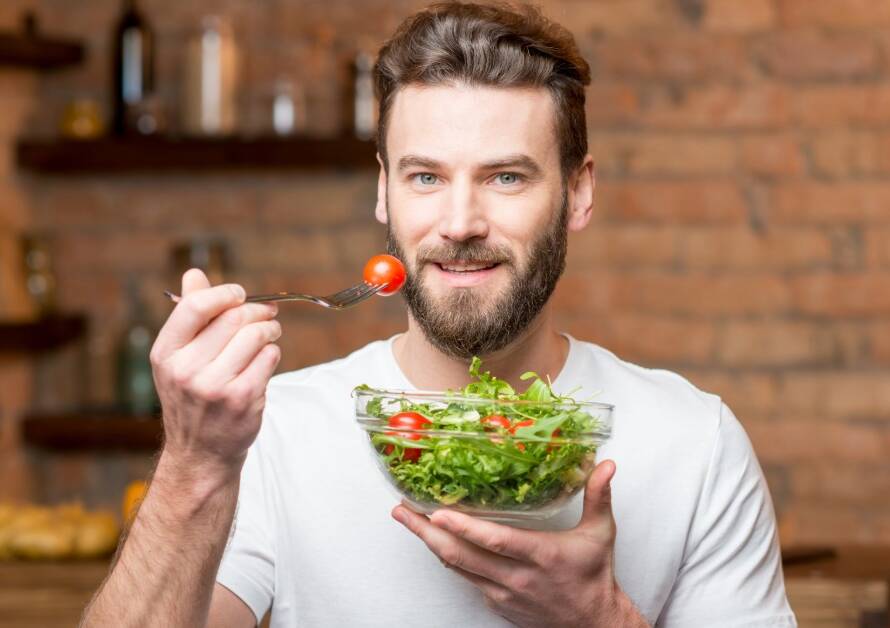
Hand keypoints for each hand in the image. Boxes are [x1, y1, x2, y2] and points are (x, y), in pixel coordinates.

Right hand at [150, 269, 281, 481]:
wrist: (200, 453)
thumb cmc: (193, 398)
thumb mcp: (179, 358)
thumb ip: (190, 315)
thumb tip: (195, 274)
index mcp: (166, 353)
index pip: (196, 306)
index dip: (224, 293)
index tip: (239, 294)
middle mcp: (186, 370)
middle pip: (233, 318)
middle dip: (257, 311)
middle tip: (267, 313)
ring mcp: (214, 386)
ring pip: (255, 335)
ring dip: (269, 330)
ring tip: (269, 334)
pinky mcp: (242, 398)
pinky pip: (269, 358)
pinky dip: (272, 353)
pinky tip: (265, 360)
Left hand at [392, 460, 648, 626]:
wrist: (592, 624)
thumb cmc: (594, 576)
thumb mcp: (601, 534)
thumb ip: (599, 496)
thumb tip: (606, 464)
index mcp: (541, 556)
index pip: (496, 542)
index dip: (465, 529)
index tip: (438, 513)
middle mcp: (516, 577)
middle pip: (461, 556)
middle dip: (427, 532)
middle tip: (402, 510)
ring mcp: (502, 593)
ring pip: (456, 568)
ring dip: (429, 544)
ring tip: (407, 519)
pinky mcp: (496, 603)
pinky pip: (465, 578)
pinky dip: (447, 558)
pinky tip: (433, 540)